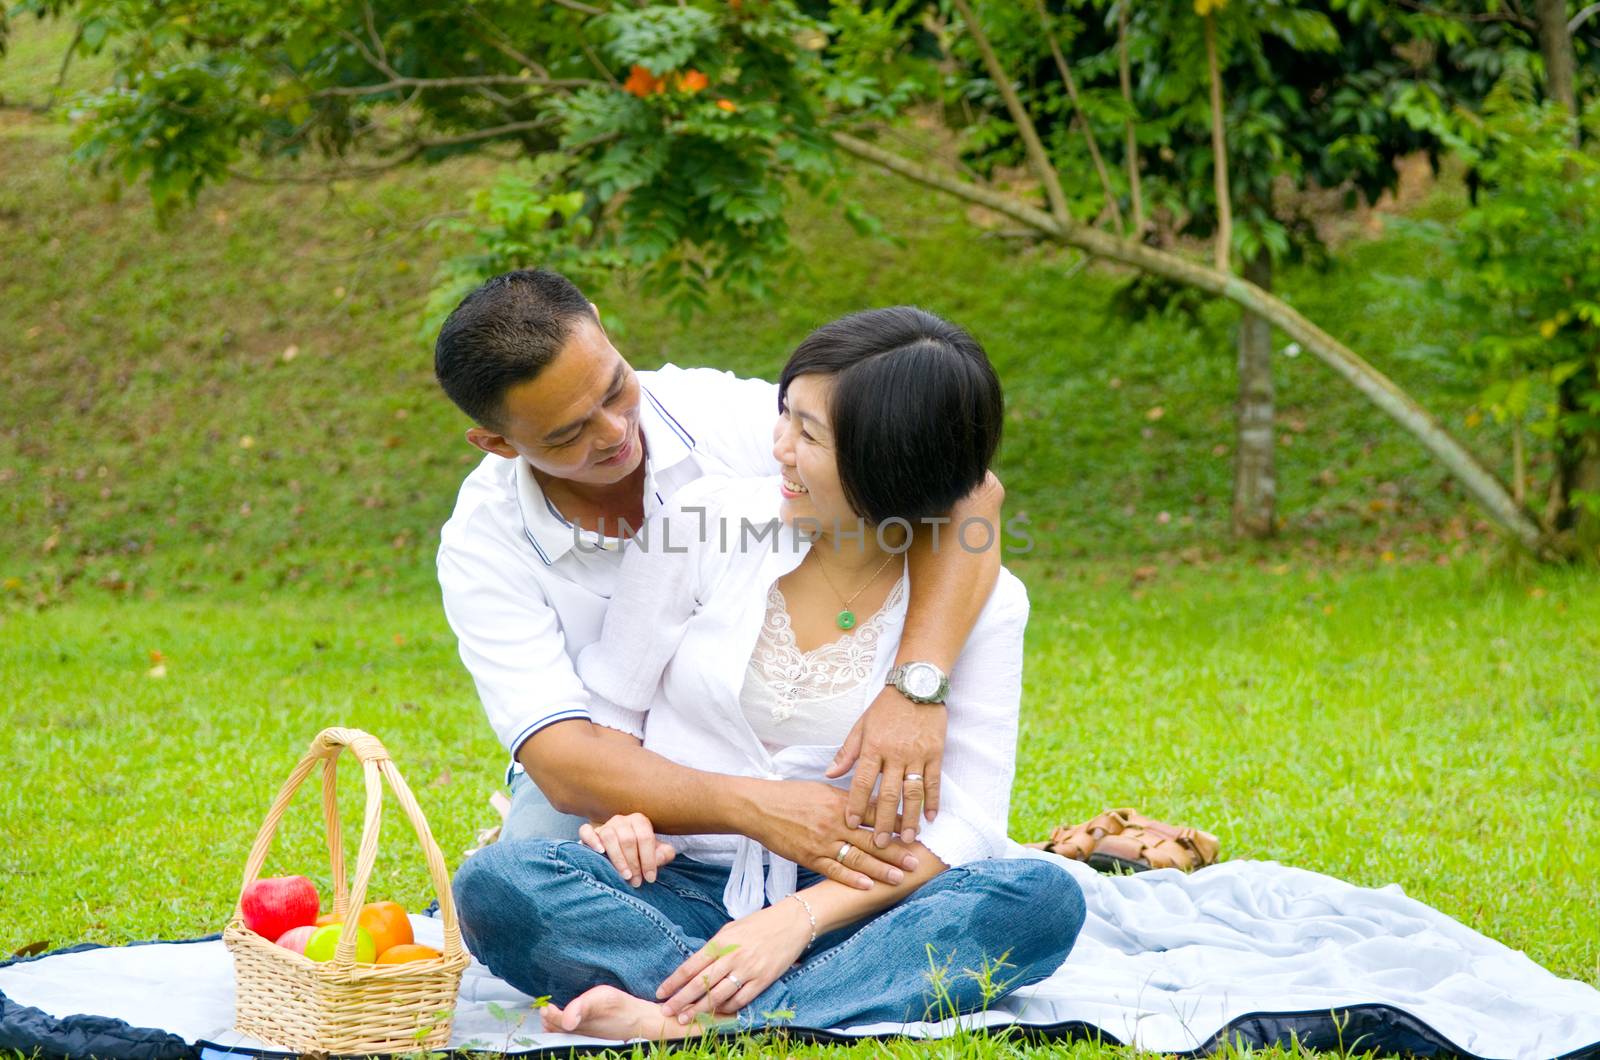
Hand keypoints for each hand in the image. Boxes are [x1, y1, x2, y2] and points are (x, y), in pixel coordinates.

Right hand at [579, 812, 675, 885]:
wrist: (623, 852)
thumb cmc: (641, 853)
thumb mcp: (657, 854)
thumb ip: (664, 854)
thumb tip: (658, 858)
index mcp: (639, 821)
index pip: (645, 837)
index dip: (649, 859)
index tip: (650, 878)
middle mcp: (622, 820)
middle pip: (628, 839)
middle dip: (634, 863)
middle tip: (636, 881)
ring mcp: (605, 825)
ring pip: (609, 836)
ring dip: (617, 858)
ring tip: (625, 875)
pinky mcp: (590, 832)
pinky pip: (586, 831)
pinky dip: (592, 841)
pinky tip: (600, 852)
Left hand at [656, 899, 812, 1023]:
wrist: (792, 922)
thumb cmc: (759, 923)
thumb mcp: (732, 928)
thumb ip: (714, 947)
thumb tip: (696, 965)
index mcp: (721, 942)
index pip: (691, 966)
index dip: (674, 982)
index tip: (662, 992)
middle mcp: (732, 957)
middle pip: (700, 984)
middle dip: (680, 1000)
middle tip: (666, 1011)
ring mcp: (748, 970)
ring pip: (717, 995)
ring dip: (699, 1009)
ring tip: (685, 1019)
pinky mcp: (763, 980)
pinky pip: (740, 1000)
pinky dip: (726, 1008)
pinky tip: (717, 1013)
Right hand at [752, 781, 918, 889]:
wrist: (759, 807)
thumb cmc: (791, 796)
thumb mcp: (823, 789)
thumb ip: (848, 800)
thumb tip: (872, 805)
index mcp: (841, 802)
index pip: (875, 812)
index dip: (897, 822)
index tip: (916, 830)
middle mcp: (835, 822)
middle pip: (871, 838)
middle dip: (896, 851)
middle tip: (917, 861)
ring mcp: (822, 841)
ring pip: (857, 858)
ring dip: (880, 869)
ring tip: (899, 877)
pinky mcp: (809, 857)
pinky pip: (834, 871)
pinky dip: (851, 880)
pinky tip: (867, 886)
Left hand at [827, 686, 947, 845]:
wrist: (916, 685)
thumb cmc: (886, 707)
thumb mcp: (861, 726)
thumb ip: (847, 752)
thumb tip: (829, 774)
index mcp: (873, 747)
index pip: (862, 782)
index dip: (856, 805)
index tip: (852, 824)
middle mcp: (895, 754)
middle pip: (888, 794)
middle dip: (884, 821)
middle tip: (881, 844)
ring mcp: (917, 754)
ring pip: (913, 792)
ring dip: (910, 817)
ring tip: (906, 838)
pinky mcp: (936, 753)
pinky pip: (934, 781)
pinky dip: (933, 801)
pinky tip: (930, 818)